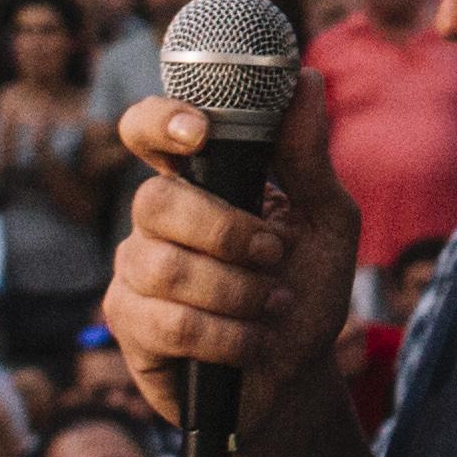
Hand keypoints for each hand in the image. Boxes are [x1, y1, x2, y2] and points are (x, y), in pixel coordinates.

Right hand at [103, 85, 357, 440]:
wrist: (296, 377)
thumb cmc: (304, 290)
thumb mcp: (326, 223)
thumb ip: (309, 158)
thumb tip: (308, 79)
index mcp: (199, 181)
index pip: (149, 129)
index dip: (161, 121)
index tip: (200, 131)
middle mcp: (156, 219)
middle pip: (155, 200)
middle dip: (226, 231)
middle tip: (273, 254)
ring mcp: (136, 270)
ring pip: (163, 266)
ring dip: (235, 291)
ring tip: (271, 306)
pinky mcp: (130, 324)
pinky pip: (168, 322)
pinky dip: (225, 336)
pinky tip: (249, 344)